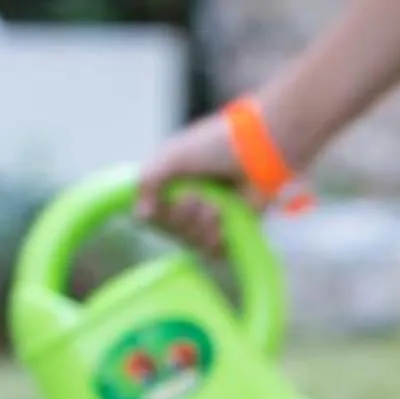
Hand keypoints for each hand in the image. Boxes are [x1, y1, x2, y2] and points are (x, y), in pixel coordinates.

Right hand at [135, 112, 253, 255]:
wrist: (259, 152)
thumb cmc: (215, 146)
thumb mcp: (172, 156)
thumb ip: (148, 181)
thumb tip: (141, 216)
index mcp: (169, 184)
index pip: (150, 216)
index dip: (157, 215)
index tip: (165, 202)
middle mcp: (186, 202)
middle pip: (170, 231)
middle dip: (183, 217)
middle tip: (198, 197)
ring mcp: (208, 218)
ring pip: (191, 242)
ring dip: (202, 226)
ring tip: (217, 207)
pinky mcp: (231, 230)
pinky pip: (213, 251)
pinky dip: (216, 240)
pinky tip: (223, 224)